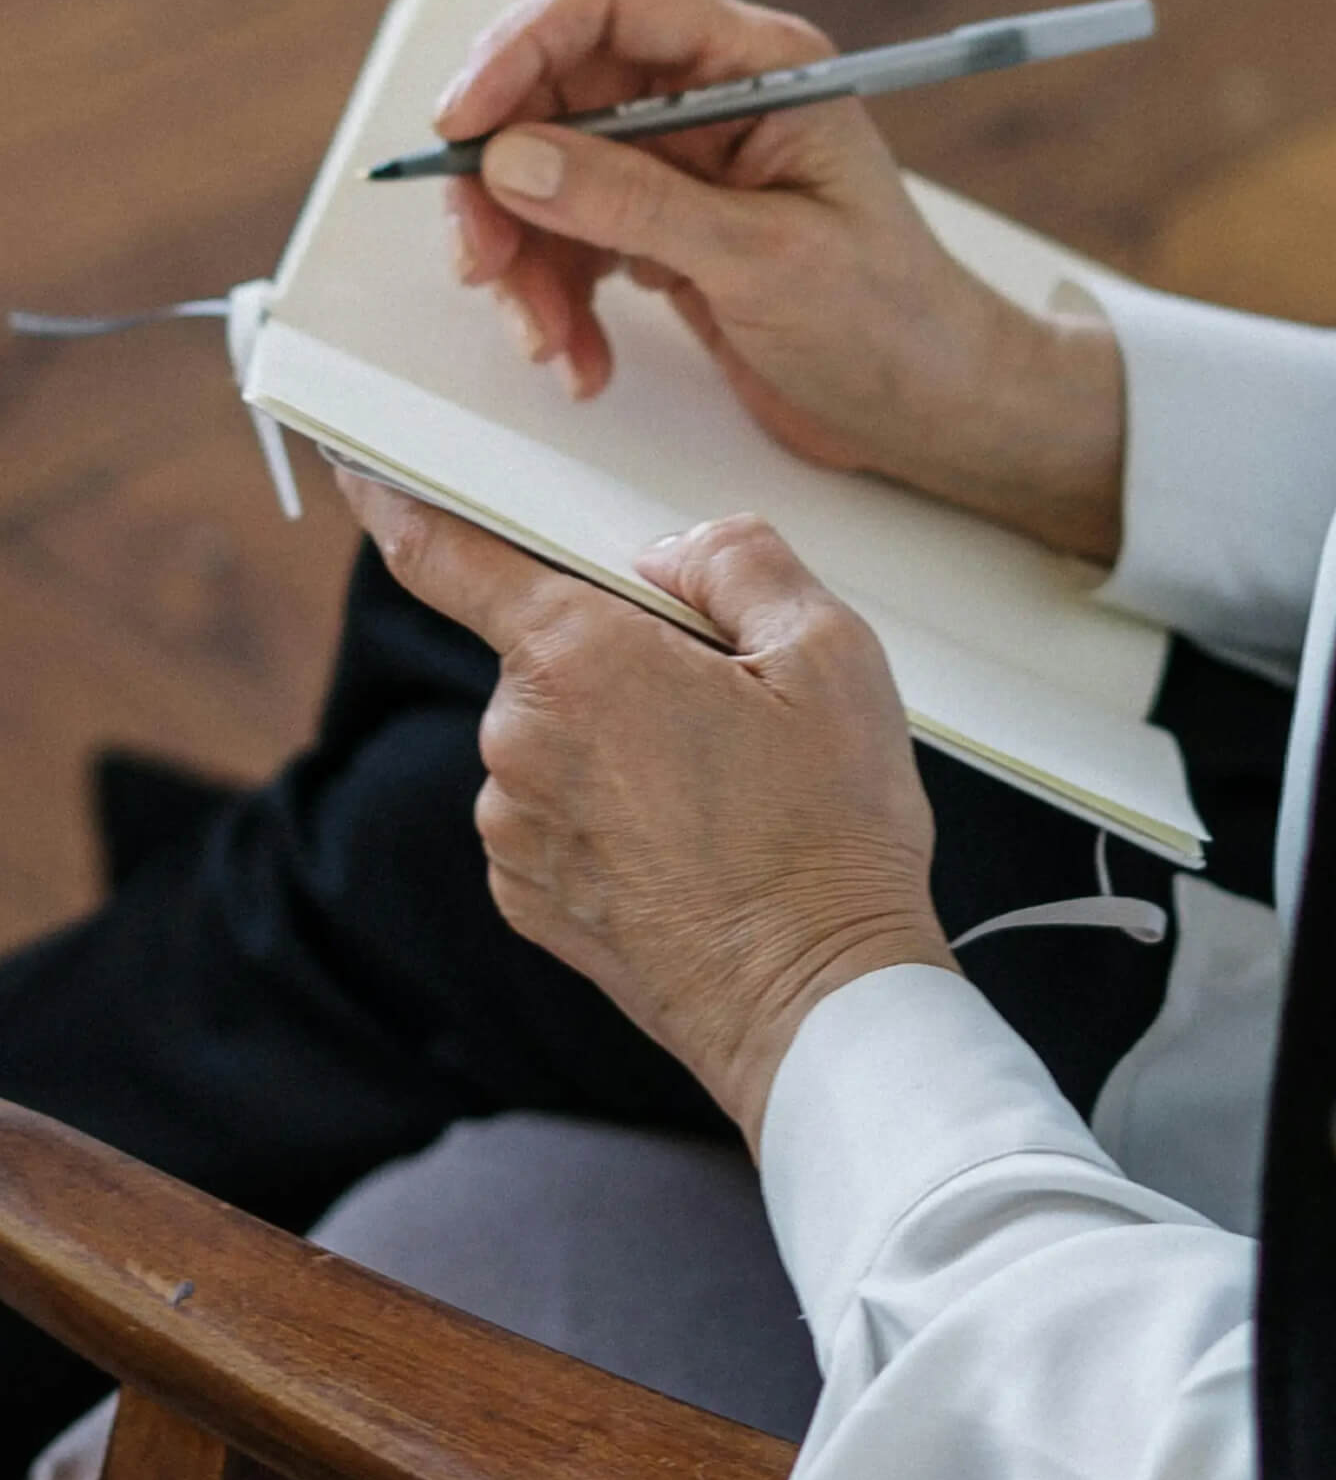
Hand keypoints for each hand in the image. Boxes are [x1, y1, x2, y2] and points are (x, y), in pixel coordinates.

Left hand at [335, 472, 953, 1151]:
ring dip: (620, 741)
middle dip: (620, 656)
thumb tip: (676, 554)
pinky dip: (612, 813)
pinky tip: (693, 845)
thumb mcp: (830, 651)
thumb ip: (739, 561)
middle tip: (728, 704)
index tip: (361, 476)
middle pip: (546, 652)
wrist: (817, 1004)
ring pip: (557, 737)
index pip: (446, 555)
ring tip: (727, 794)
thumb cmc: (829, 836)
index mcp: (577, 659)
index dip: (395, 503)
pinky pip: (555, 815)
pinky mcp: (528, 896)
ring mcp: (514, 829)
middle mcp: (518, 741)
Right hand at [434, 0, 1122, 563]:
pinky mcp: (664, 228)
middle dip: (503, 179)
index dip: (517, 47)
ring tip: (552, 340)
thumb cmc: (892, 323)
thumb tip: (514, 158)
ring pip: (545, 173)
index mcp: (756, 66)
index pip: (607, 3)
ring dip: (526, 260)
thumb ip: (633, 203)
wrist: (936, 409)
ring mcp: (683, 164)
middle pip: (553, 90)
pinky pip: (568, 237)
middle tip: (485, 263)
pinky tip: (581, 357)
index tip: (461, 124)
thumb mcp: (761, 260)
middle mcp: (711, 98)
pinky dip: (556, 298)